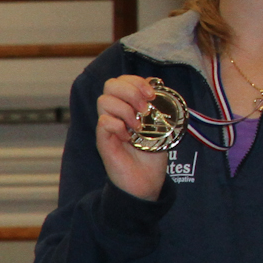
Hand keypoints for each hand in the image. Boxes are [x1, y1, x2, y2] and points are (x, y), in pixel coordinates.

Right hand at [94, 75, 169, 200]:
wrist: (147, 182)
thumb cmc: (152, 155)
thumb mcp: (159, 126)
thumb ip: (156, 106)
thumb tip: (158, 84)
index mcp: (126, 106)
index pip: (122, 80)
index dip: (136, 81)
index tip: (152, 93)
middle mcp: (114, 113)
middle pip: (110, 84)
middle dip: (131, 91)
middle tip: (144, 107)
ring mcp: (107, 127)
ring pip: (104, 100)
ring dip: (125, 109)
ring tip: (138, 125)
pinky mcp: (103, 141)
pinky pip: (103, 122)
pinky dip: (118, 126)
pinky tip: (129, 137)